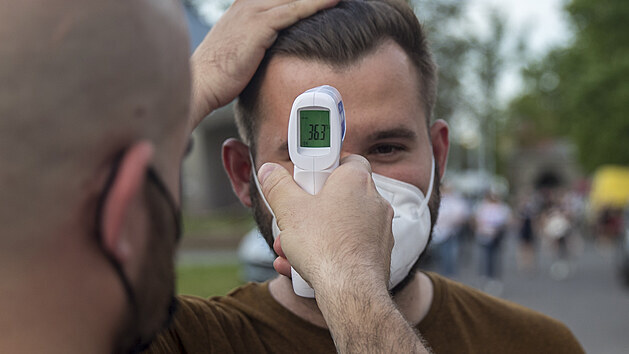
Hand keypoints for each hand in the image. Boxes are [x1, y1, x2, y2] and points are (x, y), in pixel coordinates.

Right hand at [189, 0, 339, 130]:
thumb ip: (262, 40)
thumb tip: (278, 50)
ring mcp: (254, 11)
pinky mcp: (259, 25)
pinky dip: (315, 4)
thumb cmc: (220, 74)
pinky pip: (294, 10)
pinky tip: (335, 0)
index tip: (328, 0)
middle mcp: (249, 2)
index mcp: (246, 4)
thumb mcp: (242, 49)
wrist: (200, 82)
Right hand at [258, 155, 429, 352]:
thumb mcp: (288, 210)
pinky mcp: (378, 251)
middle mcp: (373, 199)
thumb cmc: (325, 247)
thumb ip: (277, 186)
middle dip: (309, 208)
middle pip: (337, 194)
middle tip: (292, 217)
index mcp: (356, 179)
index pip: (343, 158)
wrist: (350, 291)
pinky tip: (302, 265)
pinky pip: (348, 244)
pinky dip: (327, 251)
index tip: (303, 176)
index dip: (320, 167)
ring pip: (339, 223)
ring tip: (289, 248)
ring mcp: (379, 227)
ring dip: (313, 233)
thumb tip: (269, 171)